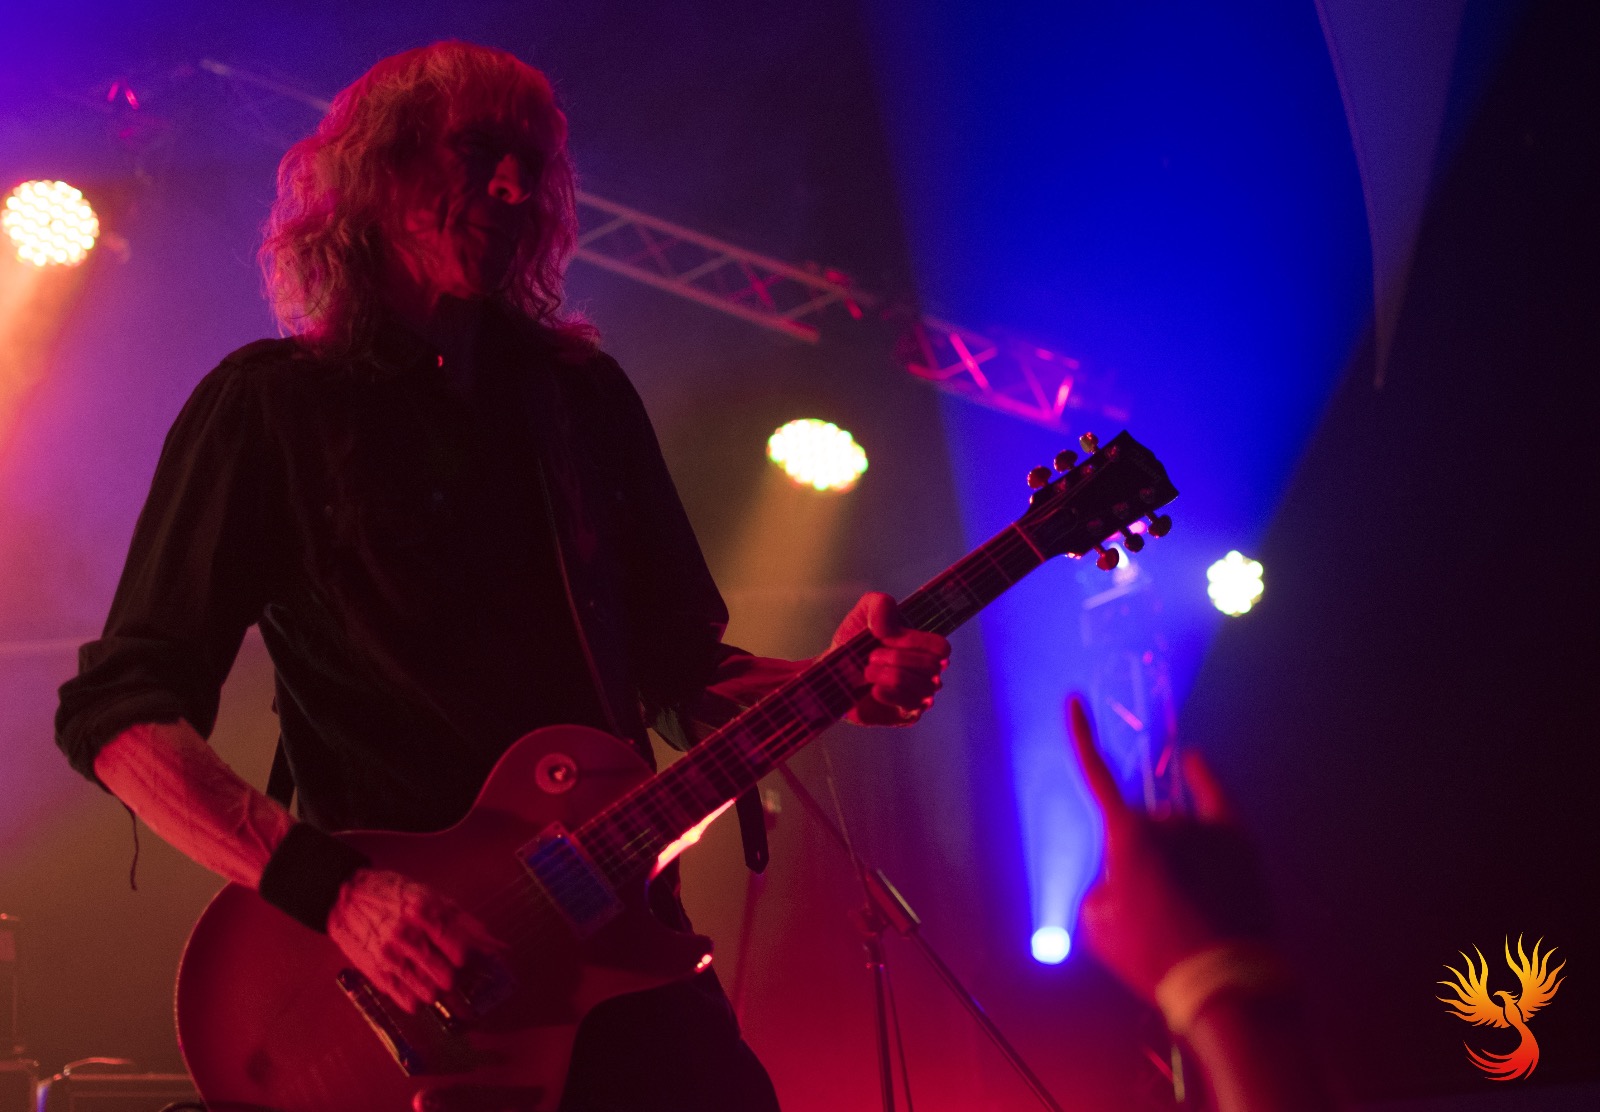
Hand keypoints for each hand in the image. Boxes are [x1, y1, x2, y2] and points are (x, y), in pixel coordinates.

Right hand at [326, 868, 501, 1013]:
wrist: (344, 897)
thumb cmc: (393, 894)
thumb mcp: (432, 896)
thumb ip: (465, 922)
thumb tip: (498, 946)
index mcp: (424, 911)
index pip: (459, 951)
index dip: (464, 955)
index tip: (458, 951)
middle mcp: (406, 936)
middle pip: (447, 976)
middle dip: (450, 972)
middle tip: (441, 962)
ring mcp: (389, 957)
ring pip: (430, 994)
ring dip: (434, 987)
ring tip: (426, 972)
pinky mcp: (376, 974)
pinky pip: (408, 1003)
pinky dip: (416, 998)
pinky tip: (412, 982)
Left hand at [830, 592, 950, 725]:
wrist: (834, 674)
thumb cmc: (854, 643)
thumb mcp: (864, 612)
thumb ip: (880, 605)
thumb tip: (889, 629)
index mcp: (924, 648)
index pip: (941, 648)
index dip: (917, 642)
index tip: (890, 638)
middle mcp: (928, 672)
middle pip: (931, 666)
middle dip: (897, 657)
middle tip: (872, 655)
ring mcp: (920, 695)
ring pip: (921, 686)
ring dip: (889, 674)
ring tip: (868, 671)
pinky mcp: (907, 715)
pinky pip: (910, 705)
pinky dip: (889, 693)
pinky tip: (873, 688)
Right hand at [1068, 696, 1269, 1002]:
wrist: (1225, 982)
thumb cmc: (1153, 957)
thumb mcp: (1098, 929)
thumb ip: (1096, 888)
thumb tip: (1115, 875)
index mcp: (1125, 836)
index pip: (1096, 773)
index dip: (1081, 734)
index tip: (1074, 699)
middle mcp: (1164, 818)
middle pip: (1140, 822)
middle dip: (1137, 848)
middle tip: (1149, 901)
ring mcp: (1204, 826)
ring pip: (1175, 823)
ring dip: (1172, 847)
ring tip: (1186, 901)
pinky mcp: (1237, 839)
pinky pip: (1214, 797)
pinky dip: (1201, 778)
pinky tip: (1193, 761)